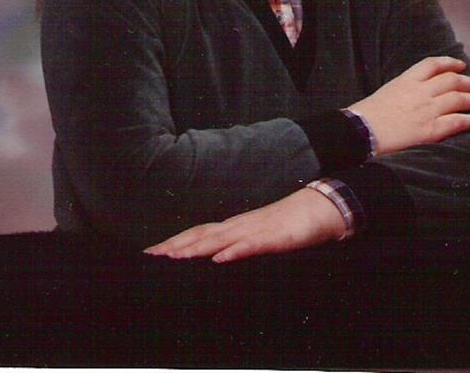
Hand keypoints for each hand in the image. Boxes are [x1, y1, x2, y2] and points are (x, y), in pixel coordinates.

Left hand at [144, 188, 345, 262]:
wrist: (317, 210)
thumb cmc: (288, 226)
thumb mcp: (258, 238)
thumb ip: (238, 245)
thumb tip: (216, 256)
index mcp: (234, 227)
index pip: (199, 233)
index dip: (176, 241)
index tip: (153, 252)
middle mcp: (239, 226)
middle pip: (202, 234)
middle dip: (176, 245)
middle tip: (152, 255)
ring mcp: (255, 230)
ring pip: (221, 239)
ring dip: (197, 247)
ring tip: (175, 257)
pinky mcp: (274, 238)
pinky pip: (251, 245)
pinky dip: (234, 251)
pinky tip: (219, 259)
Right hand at [351, 56, 469, 155]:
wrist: (360, 131)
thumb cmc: (367, 114)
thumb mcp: (386, 91)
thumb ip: (403, 89)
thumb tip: (416, 93)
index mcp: (406, 80)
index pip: (433, 64)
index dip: (450, 63)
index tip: (461, 66)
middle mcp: (420, 91)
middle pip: (452, 80)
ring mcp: (427, 110)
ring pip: (459, 99)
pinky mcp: (430, 129)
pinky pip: (456, 122)